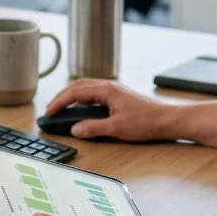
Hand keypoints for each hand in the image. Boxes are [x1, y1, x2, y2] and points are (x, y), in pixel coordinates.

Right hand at [44, 79, 179, 141]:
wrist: (167, 120)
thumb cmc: (146, 122)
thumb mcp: (116, 128)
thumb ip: (93, 128)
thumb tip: (75, 129)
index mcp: (106, 90)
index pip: (75, 92)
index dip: (59, 102)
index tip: (49, 112)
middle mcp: (109, 86)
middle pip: (78, 86)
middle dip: (61, 97)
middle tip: (50, 110)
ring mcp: (114, 90)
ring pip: (86, 88)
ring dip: (71, 96)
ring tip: (62, 108)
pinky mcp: (119, 96)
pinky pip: (94, 93)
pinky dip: (82, 99)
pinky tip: (81, 109)